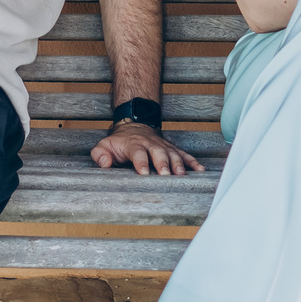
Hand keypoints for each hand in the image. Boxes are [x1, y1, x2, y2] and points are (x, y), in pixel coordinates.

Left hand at [90, 125, 205, 175]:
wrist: (134, 126)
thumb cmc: (119, 142)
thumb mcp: (104, 145)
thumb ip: (100, 154)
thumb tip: (104, 163)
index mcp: (134, 144)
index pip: (138, 152)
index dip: (141, 162)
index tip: (144, 173)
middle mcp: (150, 144)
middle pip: (158, 152)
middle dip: (163, 163)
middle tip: (166, 175)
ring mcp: (163, 146)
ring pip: (172, 153)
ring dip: (178, 164)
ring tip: (182, 175)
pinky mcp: (172, 149)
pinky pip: (183, 155)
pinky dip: (192, 162)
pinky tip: (200, 170)